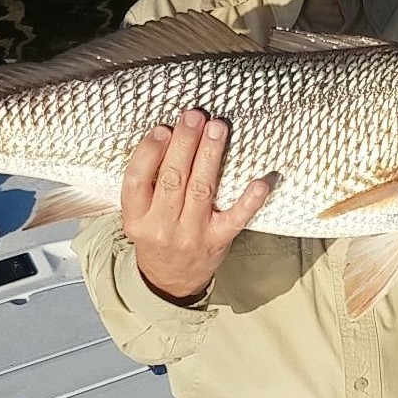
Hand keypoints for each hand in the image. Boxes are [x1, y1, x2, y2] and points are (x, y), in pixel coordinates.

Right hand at [121, 109, 271, 303]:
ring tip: (217, 128)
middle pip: (173, 179)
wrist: (170, 281)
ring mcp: (192, 234)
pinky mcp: (218, 240)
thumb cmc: (156, 235)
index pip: (137, 181)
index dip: (150, 152)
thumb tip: (167, 134)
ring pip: (201, 189)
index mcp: (136, 217)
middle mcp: (162, 227)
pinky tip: (260, 181)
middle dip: (185, 143)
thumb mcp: (139, 214)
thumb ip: (147, 182)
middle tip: (195, 116)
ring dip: (210, 156)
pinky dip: (249, 200)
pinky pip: (236, 218)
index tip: (163, 129)